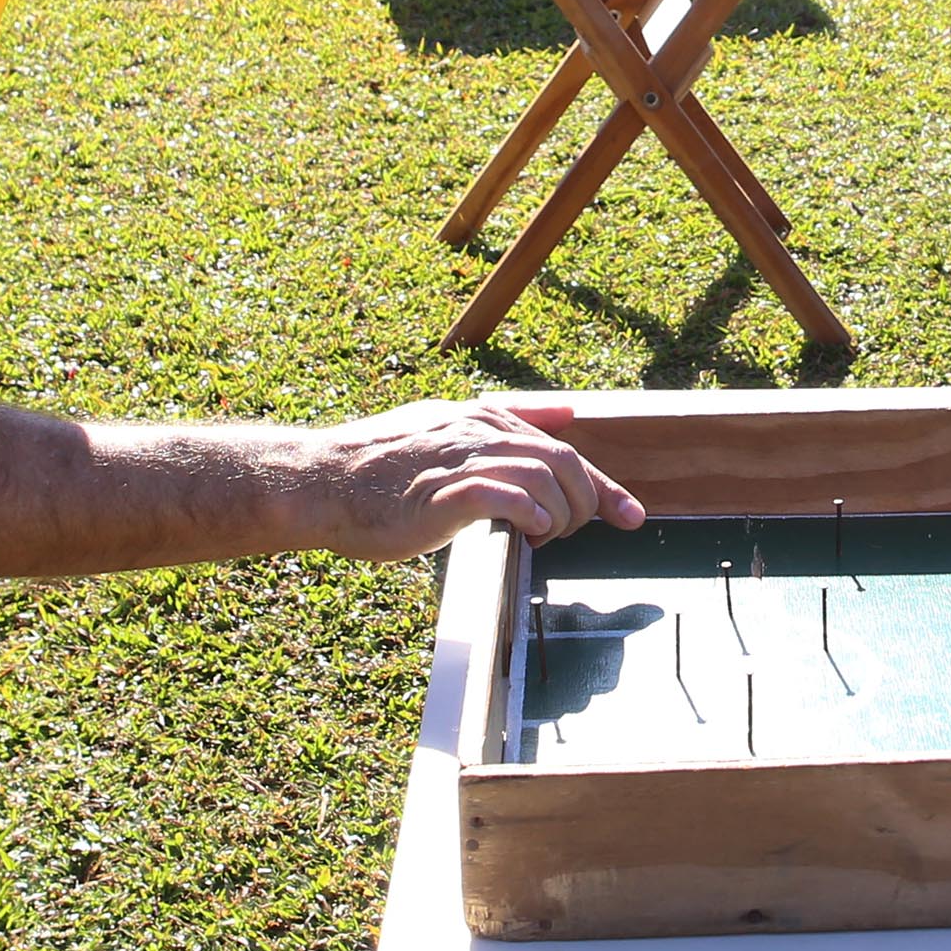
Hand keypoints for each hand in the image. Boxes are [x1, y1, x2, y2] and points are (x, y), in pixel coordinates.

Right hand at [302, 398, 644, 559]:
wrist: (318, 481)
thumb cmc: (378, 467)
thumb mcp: (447, 427)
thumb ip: (507, 420)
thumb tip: (565, 412)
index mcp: (480, 419)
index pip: (561, 448)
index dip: (603, 485)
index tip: (632, 517)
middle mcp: (476, 432)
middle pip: (563, 461)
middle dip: (590, 501)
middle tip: (581, 534)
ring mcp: (459, 459)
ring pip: (544, 475)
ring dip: (562, 514)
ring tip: (547, 538)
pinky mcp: (442, 492)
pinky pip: (505, 495)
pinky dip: (531, 513)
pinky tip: (533, 533)